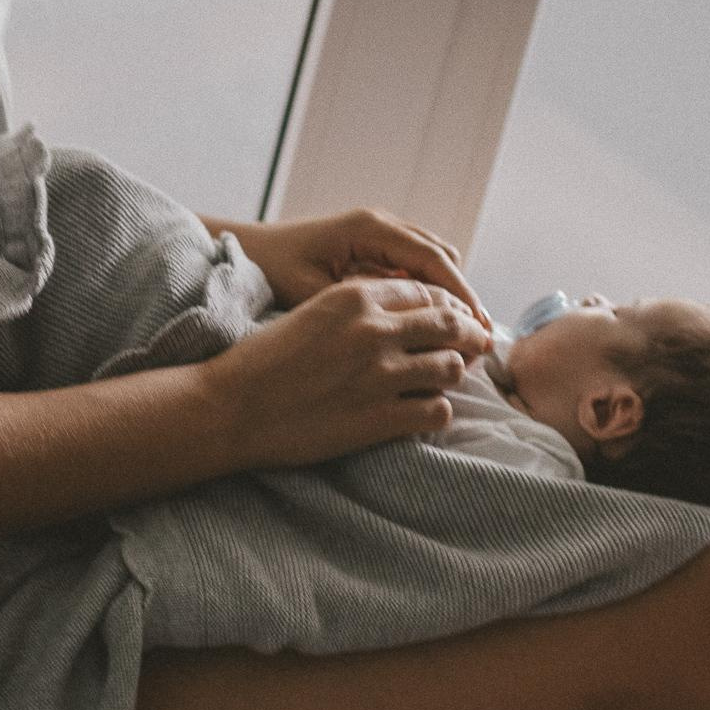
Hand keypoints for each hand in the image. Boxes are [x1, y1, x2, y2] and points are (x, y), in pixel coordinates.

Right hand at [209, 274, 492, 468]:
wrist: (232, 407)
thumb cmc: (265, 359)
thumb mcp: (312, 311)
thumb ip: (358, 308)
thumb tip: (400, 316)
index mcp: (355, 296)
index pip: (426, 291)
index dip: (447, 305)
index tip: (454, 318)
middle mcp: (375, 329)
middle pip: (449, 323)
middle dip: (468, 334)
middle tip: (476, 346)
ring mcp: (381, 375)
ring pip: (451, 367)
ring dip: (453, 373)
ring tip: (444, 379)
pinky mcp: (381, 418)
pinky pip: (437, 411)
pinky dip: (437, 411)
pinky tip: (424, 411)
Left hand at [232, 207, 492, 331]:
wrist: (249, 251)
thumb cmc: (275, 270)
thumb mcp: (315, 292)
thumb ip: (361, 303)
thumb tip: (407, 328)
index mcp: (368, 229)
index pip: (431, 258)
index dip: (460, 294)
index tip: (480, 327)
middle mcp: (378, 224)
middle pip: (440, 256)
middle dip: (462, 295)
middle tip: (481, 337)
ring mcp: (377, 233)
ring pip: (431, 259)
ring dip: (448, 293)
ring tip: (463, 335)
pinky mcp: (372, 247)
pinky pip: (412, 266)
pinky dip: (428, 291)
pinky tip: (431, 325)